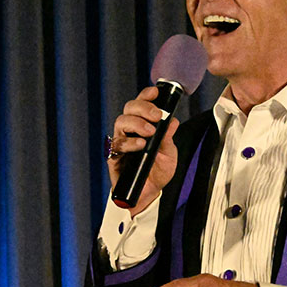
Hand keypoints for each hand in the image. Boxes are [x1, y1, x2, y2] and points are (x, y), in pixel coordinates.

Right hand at [108, 86, 178, 214]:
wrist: (149, 194)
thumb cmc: (157, 172)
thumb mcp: (169, 154)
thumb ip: (168, 138)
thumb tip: (172, 121)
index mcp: (142, 126)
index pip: (141, 105)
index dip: (146, 96)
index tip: (155, 92)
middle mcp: (129, 131)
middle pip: (128, 109)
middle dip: (142, 108)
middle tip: (156, 116)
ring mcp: (121, 143)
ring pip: (120, 122)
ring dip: (136, 123)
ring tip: (150, 132)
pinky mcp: (114, 157)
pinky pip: (117, 145)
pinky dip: (129, 142)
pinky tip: (140, 145)